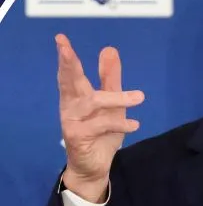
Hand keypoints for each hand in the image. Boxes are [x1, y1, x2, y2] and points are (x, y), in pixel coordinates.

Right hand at [55, 35, 143, 202]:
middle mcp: (70, 106)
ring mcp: (71, 121)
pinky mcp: (77, 136)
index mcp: (75, 96)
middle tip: (66, 49)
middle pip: (69, 82)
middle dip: (68, 65)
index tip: (61, 38)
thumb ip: (110, 79)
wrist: (94, 167)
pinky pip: (100, 125)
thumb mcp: (111, 104)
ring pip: (92, 102)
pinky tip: (134, 125)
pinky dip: (119, 123)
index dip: (66, 57)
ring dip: (116, 98)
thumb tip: (109, 49)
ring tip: (139, 97)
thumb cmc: (101, 133)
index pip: (69, 73)